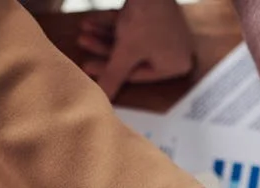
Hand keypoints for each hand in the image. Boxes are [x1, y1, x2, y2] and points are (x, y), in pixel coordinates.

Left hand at [78, 0, 195, 100]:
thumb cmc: (146, 19)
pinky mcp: (157, 16)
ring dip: (104, 37)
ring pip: (130, 41)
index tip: (86, 66)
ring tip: (84, 33)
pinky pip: (133, 27)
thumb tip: (102, 99)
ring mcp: (167, 33)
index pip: (137, 75)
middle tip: (83, 45)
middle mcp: (176, 51)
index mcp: (176, 65)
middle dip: (104, 50)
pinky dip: (113, 25)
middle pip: (132, 57)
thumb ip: (113, 76)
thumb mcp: (126, 52)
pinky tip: (92, 22)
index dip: (109, 71)